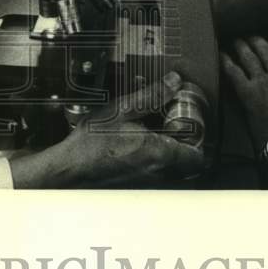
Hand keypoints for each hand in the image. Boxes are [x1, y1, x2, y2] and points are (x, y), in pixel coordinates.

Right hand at [9, 72, 205, 187]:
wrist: (69, 168)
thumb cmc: (91, 141)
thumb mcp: (122, 109)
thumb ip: (152, 96)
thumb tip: (174, 82)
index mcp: (160, 154)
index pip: (198, 156)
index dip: (198, 139)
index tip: (187, 122)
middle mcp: (159, 173)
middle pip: (188, 164)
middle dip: (185, 144)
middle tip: (172, 124)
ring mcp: (148, 183)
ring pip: (173, 170)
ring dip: (170, 152)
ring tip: (153, 132)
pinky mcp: (137, 186)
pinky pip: (157, 174)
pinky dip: (155, 160)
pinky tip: (137, 144)